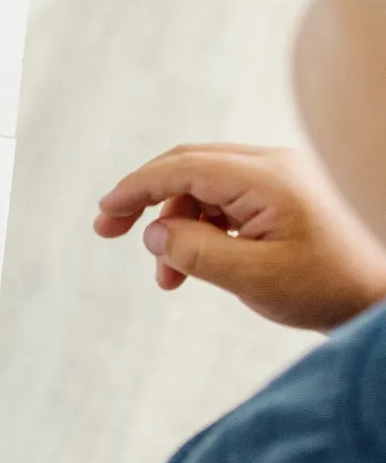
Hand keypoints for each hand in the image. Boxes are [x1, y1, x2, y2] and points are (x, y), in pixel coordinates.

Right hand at [95, 143, 385, 331]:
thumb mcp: (253, 278)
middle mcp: (275, 166)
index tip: (105, 214)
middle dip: (145, 197)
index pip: (183, 167)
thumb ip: (194, 252)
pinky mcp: (285, 194)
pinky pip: (226, 199)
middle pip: (189, 165)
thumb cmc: (329, 289)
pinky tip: (195, 265)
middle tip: (108, 230)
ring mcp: (282, 177)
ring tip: (167, 277)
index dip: (135, 188)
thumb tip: (152, 232)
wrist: (382, 297)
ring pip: (204, 186)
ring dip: (175, 224)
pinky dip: (200, 228)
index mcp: (268, 179)